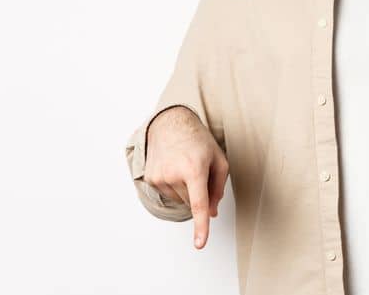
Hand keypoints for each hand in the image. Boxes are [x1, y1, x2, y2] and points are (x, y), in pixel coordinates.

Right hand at [143, 106, 228, 248]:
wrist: (170, 124)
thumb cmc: (197, 141)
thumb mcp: (218, 161)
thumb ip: (218, 189)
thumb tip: (211, 213)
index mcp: (193, 168)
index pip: (198, 204)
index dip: (201, 226)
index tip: (199, 243)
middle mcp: (173, 173)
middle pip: (192, 202)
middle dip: (198, 192)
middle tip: (198, 170)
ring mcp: (159, 176)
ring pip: (180, 199)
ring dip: (185, 189)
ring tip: (183, 166)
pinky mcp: (150, 178)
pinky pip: (168, 193)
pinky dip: (174, 186)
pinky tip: (173, 168)